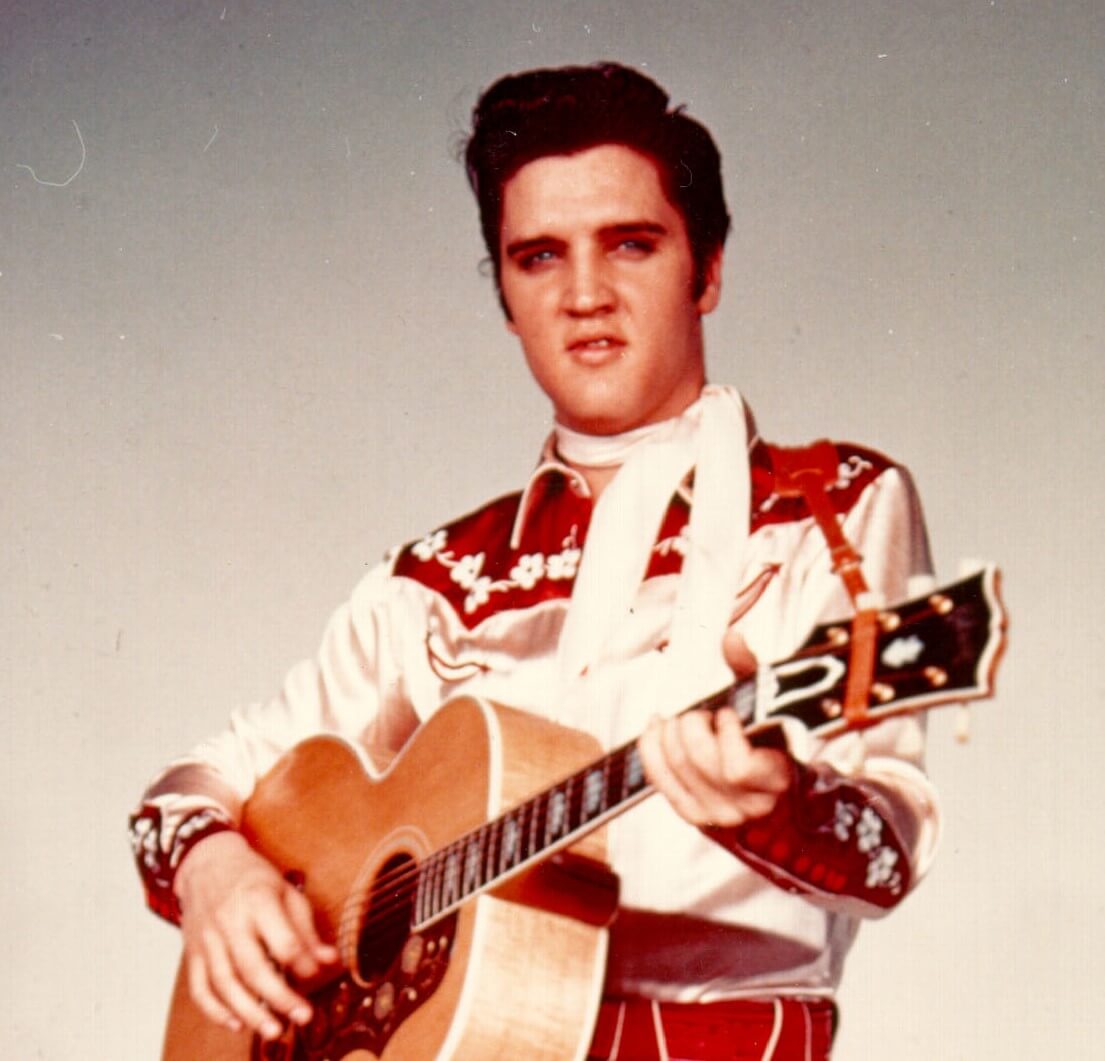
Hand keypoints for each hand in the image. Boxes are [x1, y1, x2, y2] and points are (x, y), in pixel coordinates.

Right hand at [173, 831, 338, 1039]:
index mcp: (258, 901)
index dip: (301, 963)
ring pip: (225, 984)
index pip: (282, 940)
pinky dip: (215, 1011)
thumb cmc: (253, 879)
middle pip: (253, 968)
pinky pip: (200, 989)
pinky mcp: (192, 954)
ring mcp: (207, 940)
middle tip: (302, 1017)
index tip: (317, 976)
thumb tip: (330, 960)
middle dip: (279, 997)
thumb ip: (306, 929)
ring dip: (250, 1012)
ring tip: (274, 1030)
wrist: (206, 863)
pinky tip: (237, 1024)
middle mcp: (230, 922)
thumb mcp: (286, 892)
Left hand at [637, 630, 791, 826]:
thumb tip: (731, 639)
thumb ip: (750, 671)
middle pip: (700, 760)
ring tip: (680, 718)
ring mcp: (718, 815)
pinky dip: (651, 747)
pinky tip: (657, 728)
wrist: (771, 789)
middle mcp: (747, 805)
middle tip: (698, 712)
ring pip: (678, 766)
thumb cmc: (770, 741)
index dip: (727, 734)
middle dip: (692, 725)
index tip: (728, 714)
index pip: (737, 767)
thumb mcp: (768, 705)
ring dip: (671, 733)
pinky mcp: (692, 815)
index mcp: (775, 778)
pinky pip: (659, 777)